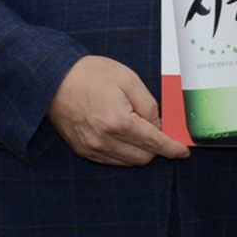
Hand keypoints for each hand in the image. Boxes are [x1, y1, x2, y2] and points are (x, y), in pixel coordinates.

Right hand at [46, 55, 190, 166]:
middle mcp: (104, 142)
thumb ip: (149, 105)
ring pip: (128, 162)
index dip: (172, 149)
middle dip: (156, 147)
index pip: (154, 144)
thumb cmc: (91, 75)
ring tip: (137, 125)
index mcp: (118, 123)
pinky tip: (123, 133)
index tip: (184, 151)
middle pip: (143, 158)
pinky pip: (112, 160)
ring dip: (140, 150)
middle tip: (157, 127)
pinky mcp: (83, 151)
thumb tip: (159, 125)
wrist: (53, 79)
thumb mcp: (128, 80)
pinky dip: (124, 151)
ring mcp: (92, 149)